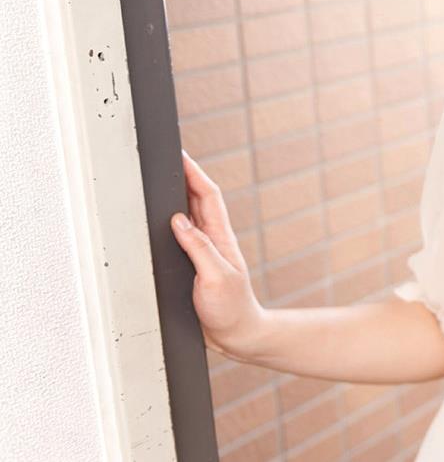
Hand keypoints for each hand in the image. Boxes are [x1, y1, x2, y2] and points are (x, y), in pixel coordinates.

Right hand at [170, 150, 268, 360]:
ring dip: (177, 197)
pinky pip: (181, 237)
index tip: (180, 154)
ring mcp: (204, 252)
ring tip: (161, 180)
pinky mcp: (195, 266)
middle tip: (166, 159)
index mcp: (220, 237)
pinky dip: (170, 223)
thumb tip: (179, 220)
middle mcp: (212, 240)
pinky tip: (159, 220)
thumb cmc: (231, 308)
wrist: (238, 334)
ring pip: (188, 216)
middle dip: (184, 177)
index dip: (194, 173)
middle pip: (197, 200)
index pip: (208, 196)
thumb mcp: (215, 277)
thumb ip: (199, 248)